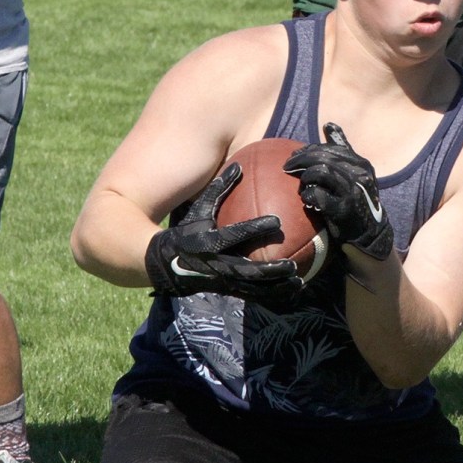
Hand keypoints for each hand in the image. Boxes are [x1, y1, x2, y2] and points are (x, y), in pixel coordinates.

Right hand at [145, 163, 306, 302]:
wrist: (165, 264)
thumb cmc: (186, 232)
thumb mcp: (198, 210)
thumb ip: (218, 189)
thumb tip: (238, 166)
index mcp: (208, 242)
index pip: (234, 235)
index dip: (255, 229)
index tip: (277, 222)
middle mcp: (216, 265)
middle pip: (247, 271)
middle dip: (270, 270)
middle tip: (292, 264)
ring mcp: (222, 282)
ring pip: (252, 289)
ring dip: (275, 288)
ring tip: (297, 283)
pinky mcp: (227, 292)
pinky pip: (252, 297)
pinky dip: (272, 297)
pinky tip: (290, 292)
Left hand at [283, 123, 393, 264]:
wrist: (369, 233)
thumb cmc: (356, 199)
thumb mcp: (354, 173)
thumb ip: (343, 150)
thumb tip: (329, 125)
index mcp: (361, 164)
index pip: (330, 148)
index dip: (309, 150)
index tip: (294, 155)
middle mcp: (360, 175)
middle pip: (323, 157)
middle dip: (300, 159)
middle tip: (286, 166)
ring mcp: (353, 192)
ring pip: (320, 172)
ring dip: (305, 177)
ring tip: (301, 184)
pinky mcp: (344, 210)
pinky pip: (318, 195)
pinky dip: (308, 195)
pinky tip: (307, 199)